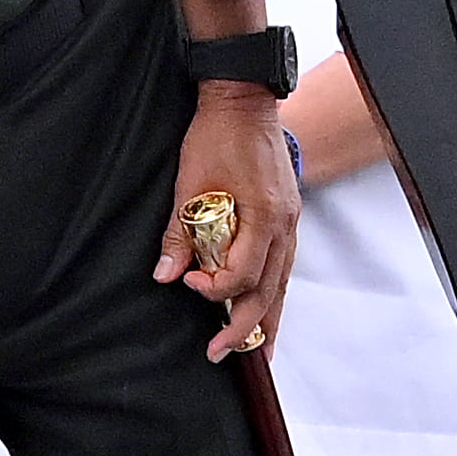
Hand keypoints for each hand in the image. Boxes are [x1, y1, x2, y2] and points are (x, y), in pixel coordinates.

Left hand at [155, 86, 301, 363]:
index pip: (243, 275)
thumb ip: (179, 233)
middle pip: (269, 292)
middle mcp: (284, 226)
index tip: (189, 284)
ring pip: (281, 285)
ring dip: (266, 320)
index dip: (214, 289)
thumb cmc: (215, 136)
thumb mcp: (189, 183)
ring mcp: (289, 223)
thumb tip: (166, 275)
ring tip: (257, 352)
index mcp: (264, 217)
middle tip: (222, 354)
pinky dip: (272, 293)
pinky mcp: (285, 218)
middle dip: (246, 330)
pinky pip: (282, 266)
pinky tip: (264, 309)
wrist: (244, 101)